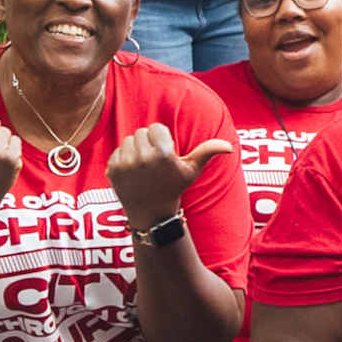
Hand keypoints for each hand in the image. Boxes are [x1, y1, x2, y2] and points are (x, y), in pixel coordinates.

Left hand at [108, 124, 231, 230]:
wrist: (151, 213)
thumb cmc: (173, 188)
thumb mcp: (192, 170)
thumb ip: (208, 152)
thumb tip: (229, 146)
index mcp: (162, 154)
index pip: (156, 128)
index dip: (162, 140)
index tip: (165, 154)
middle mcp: (142, 157)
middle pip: (142, 132)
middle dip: (148, 143)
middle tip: (154, 162)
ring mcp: (125, 164)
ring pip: (128, 140)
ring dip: (136, 149)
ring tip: (144, 166)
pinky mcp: (112, 169)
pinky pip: (117, 151)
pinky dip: (124, 159)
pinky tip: (132, 173)